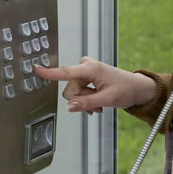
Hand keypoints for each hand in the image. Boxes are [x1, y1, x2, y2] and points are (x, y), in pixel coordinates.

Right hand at [34, 57, 157, 113]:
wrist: (136, 88)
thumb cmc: (126, 89)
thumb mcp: (108, 99)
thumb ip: (87, 103)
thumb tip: (69, 107)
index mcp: (90, 69)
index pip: (65, 72)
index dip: (49, 72)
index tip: (36, 68)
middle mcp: (85, 67)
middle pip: (70, 89)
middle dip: (81, 100)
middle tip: (97, 105)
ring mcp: (85, 71)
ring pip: (73, 93)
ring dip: (85, 101)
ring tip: (99, 104)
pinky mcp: (86, 76)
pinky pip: (78, 92)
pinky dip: (86, 99)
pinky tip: (97, 102)